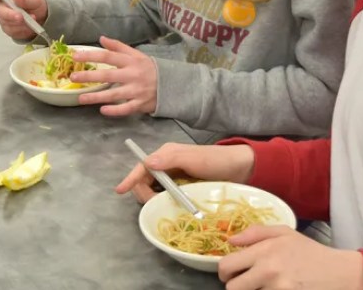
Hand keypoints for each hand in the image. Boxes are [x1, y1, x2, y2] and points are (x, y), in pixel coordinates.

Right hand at [0, 0, 47, 39]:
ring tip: (33, 19)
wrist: (40, 16)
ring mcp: (3, 19)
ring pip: (8, 24)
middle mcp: (0, 6)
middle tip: (22, 17)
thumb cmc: (34, 3)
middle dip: (11, 15)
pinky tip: (30, 26)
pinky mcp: (8, 29)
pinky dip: (24, 29)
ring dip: (21, 23)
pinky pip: (13, 32)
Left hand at [67, 36, 156, 115]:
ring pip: (114, 94)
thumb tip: (101, 38)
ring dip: (96, 97)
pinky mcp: (140, 104)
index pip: (108, 56)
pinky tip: (102, 110)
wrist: (173, 84)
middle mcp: (132, 75)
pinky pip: (126, 108)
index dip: (91, 56)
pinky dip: (115, 110)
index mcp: (130, 61)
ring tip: (81, 98)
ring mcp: (136, 90)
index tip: (75, 56)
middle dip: (89, 77)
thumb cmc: (150, 69)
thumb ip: (118, 47)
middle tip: (73, 78)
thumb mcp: (136, 54)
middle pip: (108, 75)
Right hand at [115, 142, 254, 202]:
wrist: (242, 169)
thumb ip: (171, 159)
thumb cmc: (218, 159)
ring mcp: (174, 179)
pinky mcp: (182, 190)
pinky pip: (166, 197)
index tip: (120, 190)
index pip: (142, 167)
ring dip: (155, 199)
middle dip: (144, 193)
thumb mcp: (195, 157)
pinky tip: (172, 207)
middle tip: (156, 203)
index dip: (130, 178)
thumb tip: (147, 163)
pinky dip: (165, 203)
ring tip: (167, 205)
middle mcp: (166, 166)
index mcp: (166, 155)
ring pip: (154, 191)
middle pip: (144, 181)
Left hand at [219, 226, 362, 289]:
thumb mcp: (285, 233)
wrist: (341, 274)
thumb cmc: (310, 252)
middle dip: (235, 287)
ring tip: (264, 286)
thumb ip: (255, 233)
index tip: (231, 274)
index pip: (226, 266)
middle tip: (245, 284)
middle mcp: (267, 272)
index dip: (224, 273)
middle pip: (232, 289)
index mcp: (264, 252)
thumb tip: (230, 241)